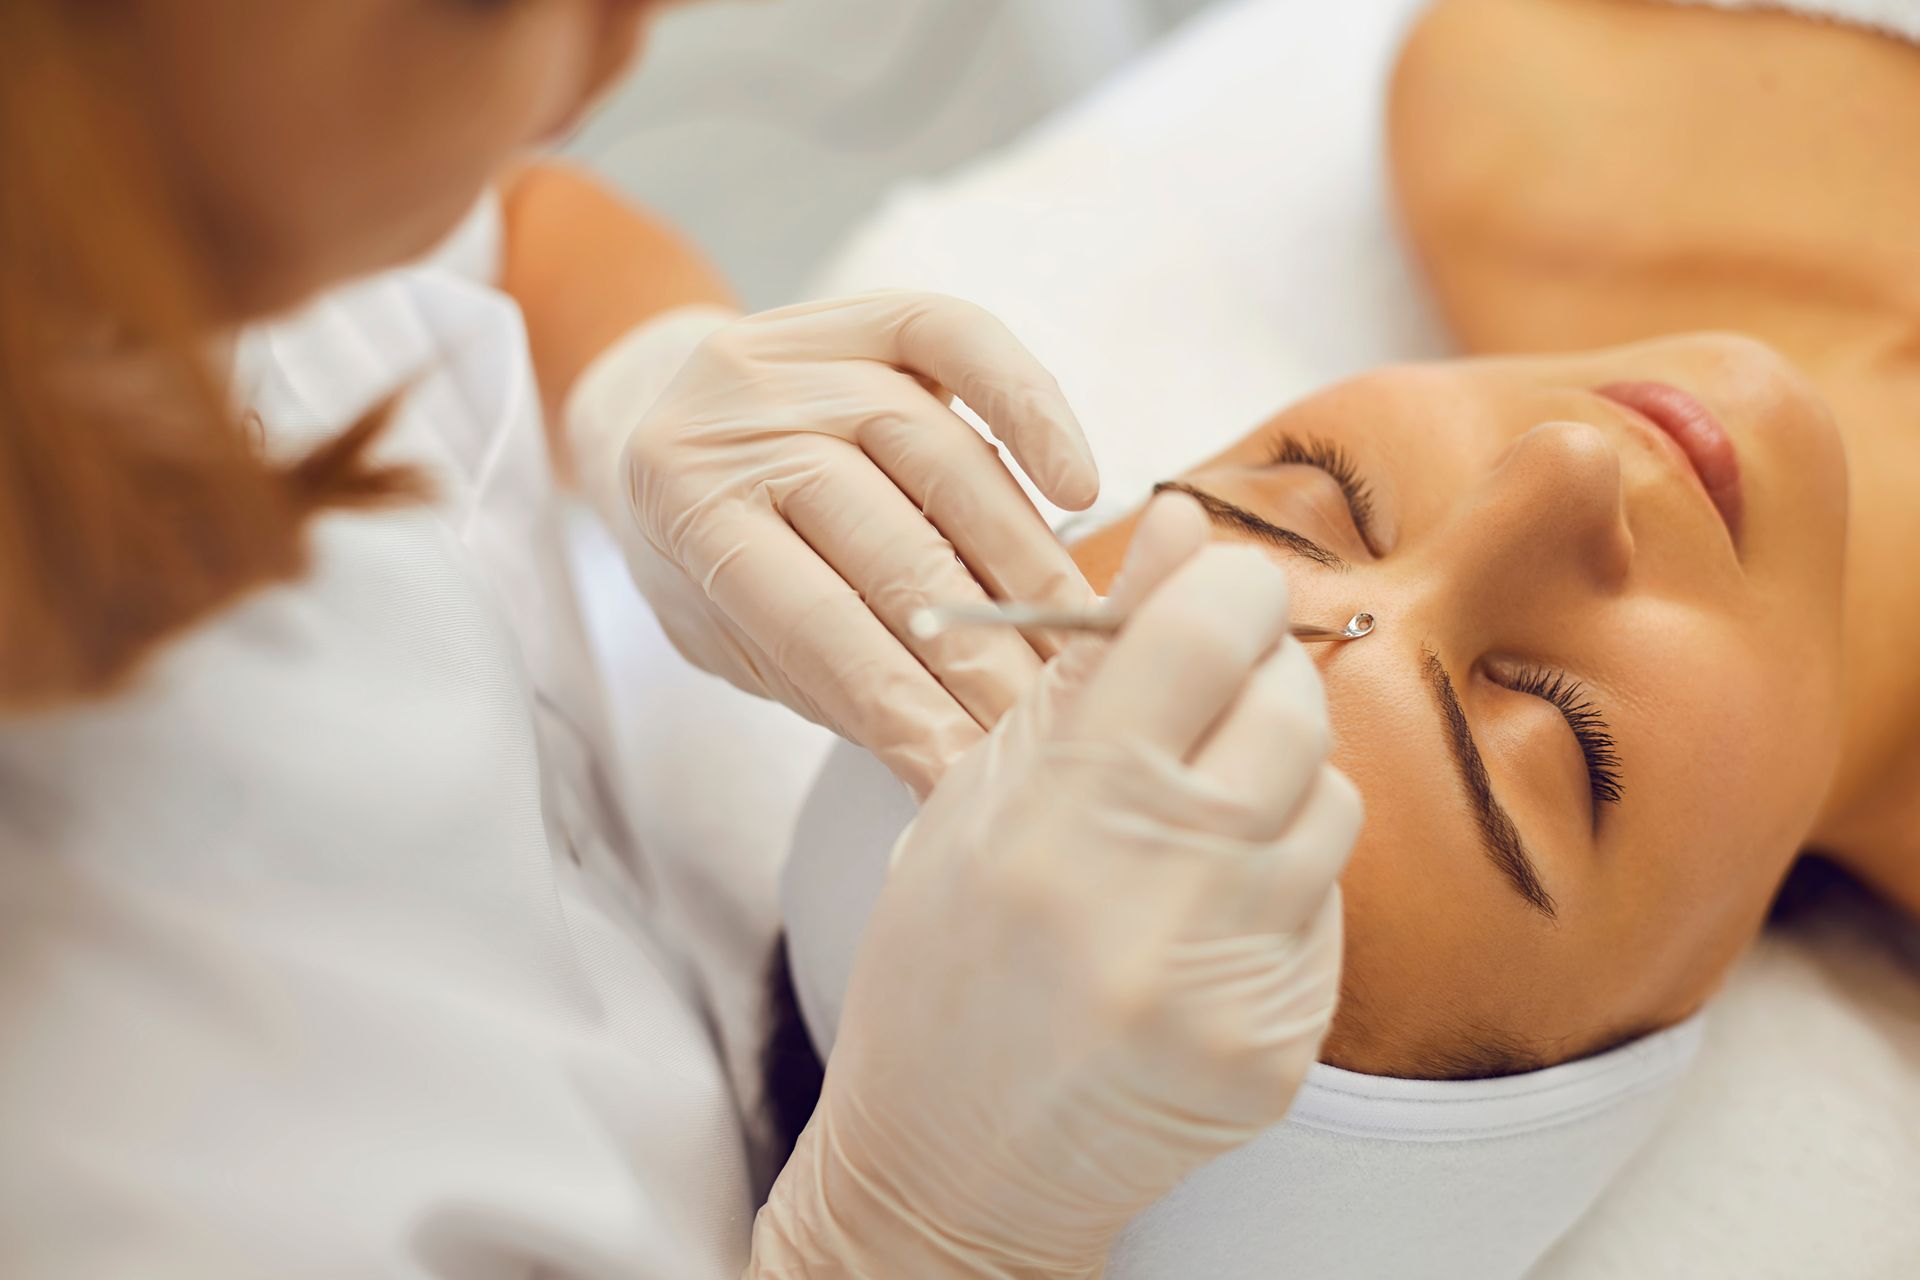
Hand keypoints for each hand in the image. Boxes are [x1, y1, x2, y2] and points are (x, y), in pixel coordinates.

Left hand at [566, 292, 1099, 795]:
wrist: (656, 416)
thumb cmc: (702, 554)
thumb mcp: (730, 634)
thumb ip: (827, 678)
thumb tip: (955, 755)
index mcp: (685, 508)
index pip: (816, 625)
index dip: (906, 704)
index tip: (972, 770)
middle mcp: (734, 418)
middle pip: (890, 542)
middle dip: (981, 649)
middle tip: (1046, 722)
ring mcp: (801, 356)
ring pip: (944, 457)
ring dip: (1025, 562)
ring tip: (1074, 641)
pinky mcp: (867, 313)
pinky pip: (963, 343)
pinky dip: (1033, 411)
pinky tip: (1080, 487)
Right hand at [750, 494, 1361, 1277]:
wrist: (956, 1162)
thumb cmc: (943, 964)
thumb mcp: (981, 791)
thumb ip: (1091, 657)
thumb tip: (1186, 521)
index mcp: (1064, 812)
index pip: (1212, 627)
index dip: (1227, 588)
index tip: (1214, 596)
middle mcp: (1161, 894)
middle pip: (1294, 703)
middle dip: (1258, 680)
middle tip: (1202, 709)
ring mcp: (1234, 980)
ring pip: (1332, 799)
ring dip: (1277, 787)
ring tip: (1191, 831)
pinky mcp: (1284, 1046)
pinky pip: (1328, 905)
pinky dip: (1280, 885)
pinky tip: (1204, 917)